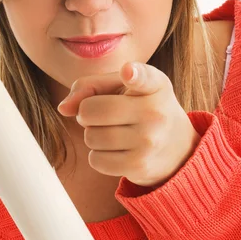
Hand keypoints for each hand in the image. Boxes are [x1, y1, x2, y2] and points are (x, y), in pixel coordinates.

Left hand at [57, 61, 201, 186]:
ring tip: (114, 132)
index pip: (144, 77)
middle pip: (91, 111)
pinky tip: (117, 150)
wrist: (177, 148)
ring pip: (90, 137)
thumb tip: (63, 108)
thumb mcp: (122, 87)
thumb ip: (89, 86)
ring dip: (93, 135)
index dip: (133, 74)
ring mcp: (149, 142)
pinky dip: (98, 155)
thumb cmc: (139, 108)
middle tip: (102, 114)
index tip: (128, 72)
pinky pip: (95, 160)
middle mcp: (156, 113)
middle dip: (87, 113)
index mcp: (155, 85)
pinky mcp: (140, 166)